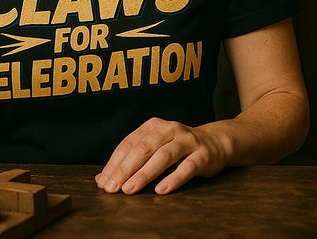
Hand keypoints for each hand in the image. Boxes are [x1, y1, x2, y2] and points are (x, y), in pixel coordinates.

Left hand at [95, 117, 230, 194]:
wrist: (215, 143)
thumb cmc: (177, 148)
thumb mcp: (154, 148)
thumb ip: (131, 160)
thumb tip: (102, 179)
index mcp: (153, 126)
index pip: (129, 144)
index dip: (115, 163)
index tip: (103, 182)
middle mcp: (170, 129)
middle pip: (143, 148)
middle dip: (125, 169)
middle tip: (112, 188)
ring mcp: (187, 141)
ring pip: (163, 156)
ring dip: (144, 174)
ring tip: (130, 189)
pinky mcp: (203, 155)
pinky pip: (187, 167)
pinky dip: (173, 179)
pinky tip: (161, 190)